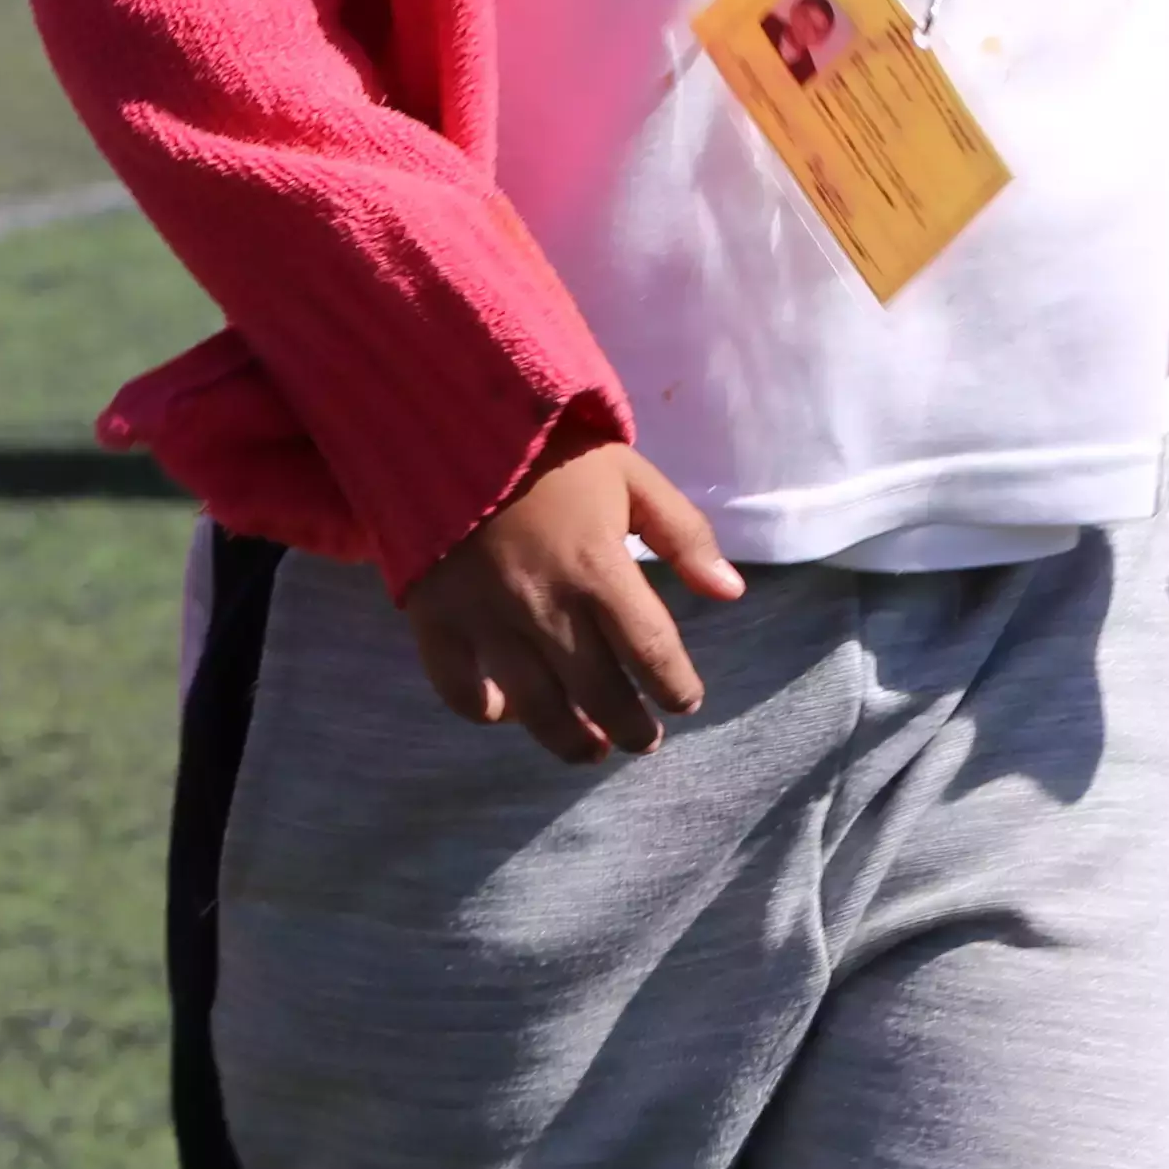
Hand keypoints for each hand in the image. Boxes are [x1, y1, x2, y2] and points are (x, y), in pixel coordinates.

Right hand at [402, 440, 743, 762]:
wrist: (450, 419)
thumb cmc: (551, 450)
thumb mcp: (630, 474)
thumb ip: (684, 533)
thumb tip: (732, 593)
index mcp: (600, 570)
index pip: (652, 652)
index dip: (676, 687)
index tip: (685, 700)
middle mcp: (546, 608)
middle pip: (600, 694)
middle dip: (631, 728)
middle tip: (644, 740)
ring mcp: (486, 620)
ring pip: (535, 708)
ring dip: (570, 741)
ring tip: (590, 750)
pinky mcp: (436, 619)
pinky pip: (459, 688)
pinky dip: (484, 709)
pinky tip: (507, 712)